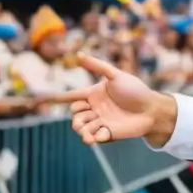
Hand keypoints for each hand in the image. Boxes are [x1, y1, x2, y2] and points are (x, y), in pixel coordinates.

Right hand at [46, 53, 177, 146]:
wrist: (152, 109)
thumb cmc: (136, 91)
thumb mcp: (116, 76)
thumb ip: (98, 66)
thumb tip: (78, 54)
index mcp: (93, 94)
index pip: (71, 96)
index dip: (57, 98)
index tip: (39, 100)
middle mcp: (94, 108)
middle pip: (75, 114)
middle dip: (76, 116)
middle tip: (86, 115)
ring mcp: (100, 121)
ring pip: (82, 127)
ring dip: (82, 130)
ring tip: (86, 133)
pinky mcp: (108, 133)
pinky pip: (94, 137)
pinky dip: (93, 137)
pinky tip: (97, 137)